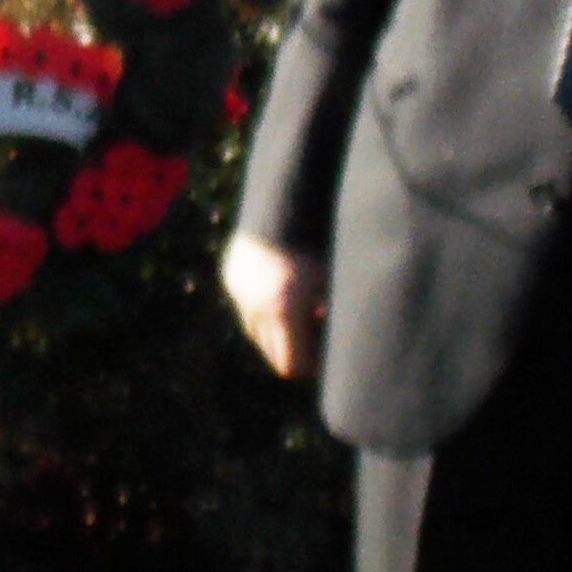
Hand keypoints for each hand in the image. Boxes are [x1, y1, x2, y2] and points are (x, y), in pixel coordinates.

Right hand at [222, 233, 327, 383]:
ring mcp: (241, 295)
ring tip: (298, 309)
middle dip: (295, 350)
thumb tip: (340, 337)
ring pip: (257, 332)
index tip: (326, 353)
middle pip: (272, 354)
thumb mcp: (332, 281)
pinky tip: (280, 288)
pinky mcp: (231, 280)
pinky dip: (262, 307)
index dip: (310, 366)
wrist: (281, 205)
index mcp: (286, 313)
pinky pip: (246, 306)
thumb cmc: (317, 243)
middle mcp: (259, 309)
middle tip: (315, 333)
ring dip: (277, 330)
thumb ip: (332, 313)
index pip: (292, 366)